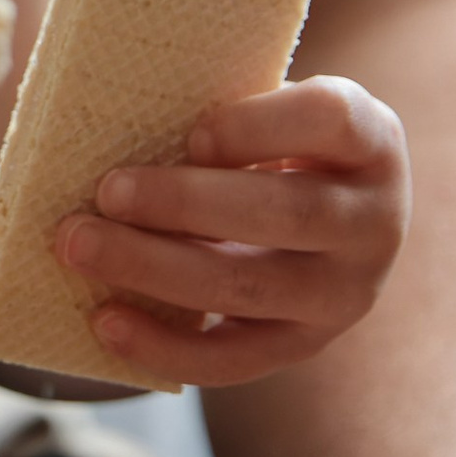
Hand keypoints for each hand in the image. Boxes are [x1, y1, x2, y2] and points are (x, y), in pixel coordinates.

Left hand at [51, 77, 408, 387]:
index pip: (331, 121)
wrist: (323, 218)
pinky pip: (234, 359)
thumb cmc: (273, 139)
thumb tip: (109, 99)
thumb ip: (217, 96)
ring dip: (154, 269)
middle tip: (106, 191)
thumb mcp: (269, 105)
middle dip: (186, 204)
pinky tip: (105, 321)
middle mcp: (375, 222)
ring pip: (250, 289)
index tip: (193, 132)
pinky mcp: (303, 346)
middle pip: (287, 214)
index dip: (259, 126)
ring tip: (81, 247)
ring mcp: (345, 294)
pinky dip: (165, 346)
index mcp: (371, 141)